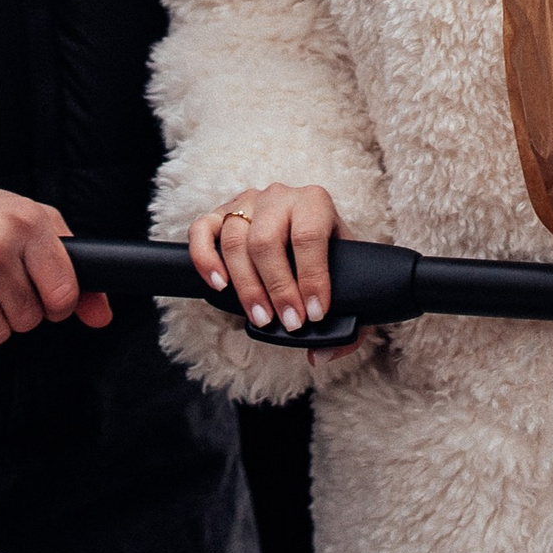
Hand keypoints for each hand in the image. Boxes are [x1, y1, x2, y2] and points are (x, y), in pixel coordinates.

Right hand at [189, 183, 341, 333]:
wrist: (311, 232)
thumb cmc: (329, 260)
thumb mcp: (350, 284)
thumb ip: (348, 327)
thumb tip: (319, 355)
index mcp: (315, 202)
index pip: (309, 236)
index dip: (311, 277)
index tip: (314, 313)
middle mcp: (279, 196)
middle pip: (267, 241)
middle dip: (278, 289)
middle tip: (289, 322)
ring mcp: (246, 203)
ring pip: (235, 241)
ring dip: (246, 285)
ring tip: (260, 317)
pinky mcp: (219, 214)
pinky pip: (201, 230)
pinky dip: (205, 258)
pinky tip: (219, 285)